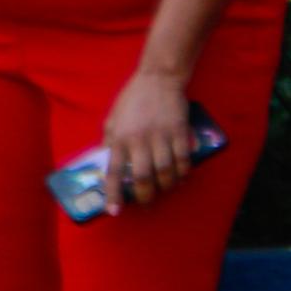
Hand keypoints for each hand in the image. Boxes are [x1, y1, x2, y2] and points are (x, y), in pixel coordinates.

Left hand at [98, 70, 201, 212]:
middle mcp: (138, 140)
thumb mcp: (113, 119)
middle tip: (147, 203)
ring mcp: (160, 136)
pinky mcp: (179, 131)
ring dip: (166, 186)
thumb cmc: (132, 99)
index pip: (112, 172)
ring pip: (164, 171)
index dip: (113, 194)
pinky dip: (183, 172)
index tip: (114, 211)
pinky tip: (181, 178)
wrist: (158, 79)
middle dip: (145, 195)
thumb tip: (107, 162)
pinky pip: (183, 159)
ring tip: (165, 190)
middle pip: (142, 177)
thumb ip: (110, 141)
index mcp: (119, 138)